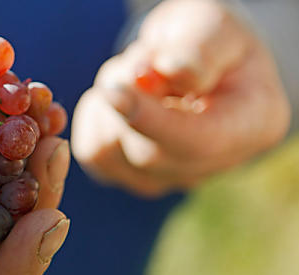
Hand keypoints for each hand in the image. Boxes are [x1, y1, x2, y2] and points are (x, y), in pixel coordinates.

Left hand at [72, 0, 289, 196]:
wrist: (192, 56)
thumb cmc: (207, 38)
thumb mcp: (213, 26)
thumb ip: (199, 48)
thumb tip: (171, 71)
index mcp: (253, 125)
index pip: (198, 141)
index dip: (151, 120)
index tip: (114, 91)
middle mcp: (214, 164)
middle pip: (146, 152)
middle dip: (127, 97)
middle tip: (143, 55)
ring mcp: (171, 177)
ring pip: (112, 152)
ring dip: (110, 101)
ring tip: (141, 75)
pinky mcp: (130, 177)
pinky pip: (92, 152)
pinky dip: (95, 117)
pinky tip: (122, 96)